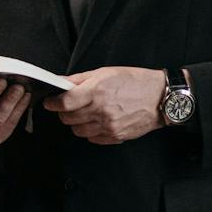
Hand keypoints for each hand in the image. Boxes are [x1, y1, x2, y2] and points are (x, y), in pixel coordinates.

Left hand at [43, 66, 165, 144]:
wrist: (162, 97)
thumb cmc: (136, 81)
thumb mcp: (106, 72)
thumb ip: (79, 79)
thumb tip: (59, 82)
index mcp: (97, 92)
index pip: (64, 103)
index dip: (53, 103)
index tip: (50, 102)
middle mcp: (101, 111)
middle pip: (67, 118)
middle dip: (64, 112)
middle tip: (70, 106)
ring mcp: (108, 126)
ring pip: (77, 131)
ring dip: (77, 123)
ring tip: (87, 113)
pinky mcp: (115, 136)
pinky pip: (92, 138)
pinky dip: (91, 131)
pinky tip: (99, 121)